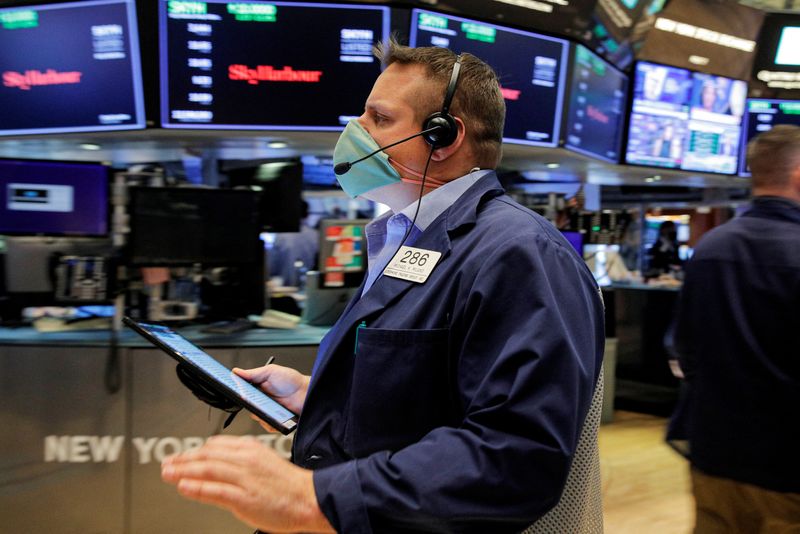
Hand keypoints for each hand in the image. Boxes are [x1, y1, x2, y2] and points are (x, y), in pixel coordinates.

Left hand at [162, 435, 333, 532]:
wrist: (309, 499)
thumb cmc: (290, 486)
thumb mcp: (266, 463)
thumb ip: (245, 462)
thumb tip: (223, 464)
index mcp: (251, 449)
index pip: (217, 445)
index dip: (196, 450)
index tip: (183, 455)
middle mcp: (245, 460)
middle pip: (207, 456)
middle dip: (184, 459)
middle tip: (167, 463)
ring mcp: (244, 478)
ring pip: (207, 470)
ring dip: (183, 471)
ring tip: (168, 473)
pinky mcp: (244, 497)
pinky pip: (215, 490)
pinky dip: (197, 488)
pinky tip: (184, 487)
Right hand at [234, 363, 308, 416]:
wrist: (307, 392)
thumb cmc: (291, 380)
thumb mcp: (271, 372)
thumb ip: (253, 373)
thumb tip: (236, 371)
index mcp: (257, 388)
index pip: (242, 392)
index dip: (238, 393)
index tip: (238, 393)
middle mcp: (261, 400)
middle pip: (248, 406)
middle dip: (250, 405)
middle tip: (255, 401)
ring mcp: (267, 411)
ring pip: (256, 417)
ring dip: (261, 414)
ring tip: (271, 408)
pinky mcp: (274, 420)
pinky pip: (267, 426)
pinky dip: (270, 423)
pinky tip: (276, 417)